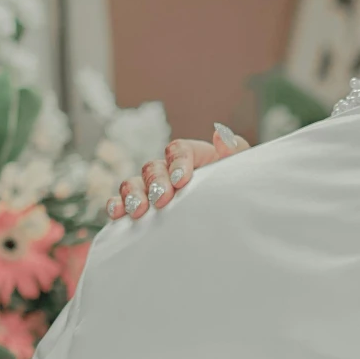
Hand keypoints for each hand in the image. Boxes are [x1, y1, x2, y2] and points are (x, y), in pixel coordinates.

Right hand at [107, 123, 249, 220]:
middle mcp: (169, 171)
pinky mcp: (145, 211)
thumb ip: (235, 151)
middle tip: (162, 199)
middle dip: (155, 183)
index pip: (178, 150)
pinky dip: (117, 205)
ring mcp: (154, 191)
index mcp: (193, 157)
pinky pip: (123, 203)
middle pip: (153, 167)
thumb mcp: (242, 172)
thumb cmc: (237, 193)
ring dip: (133, 194)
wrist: (235, 225)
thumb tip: (219, 134)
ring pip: (135, 184)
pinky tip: (117, 214)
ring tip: (138, 210)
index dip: (177, 162)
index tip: (182, 181)